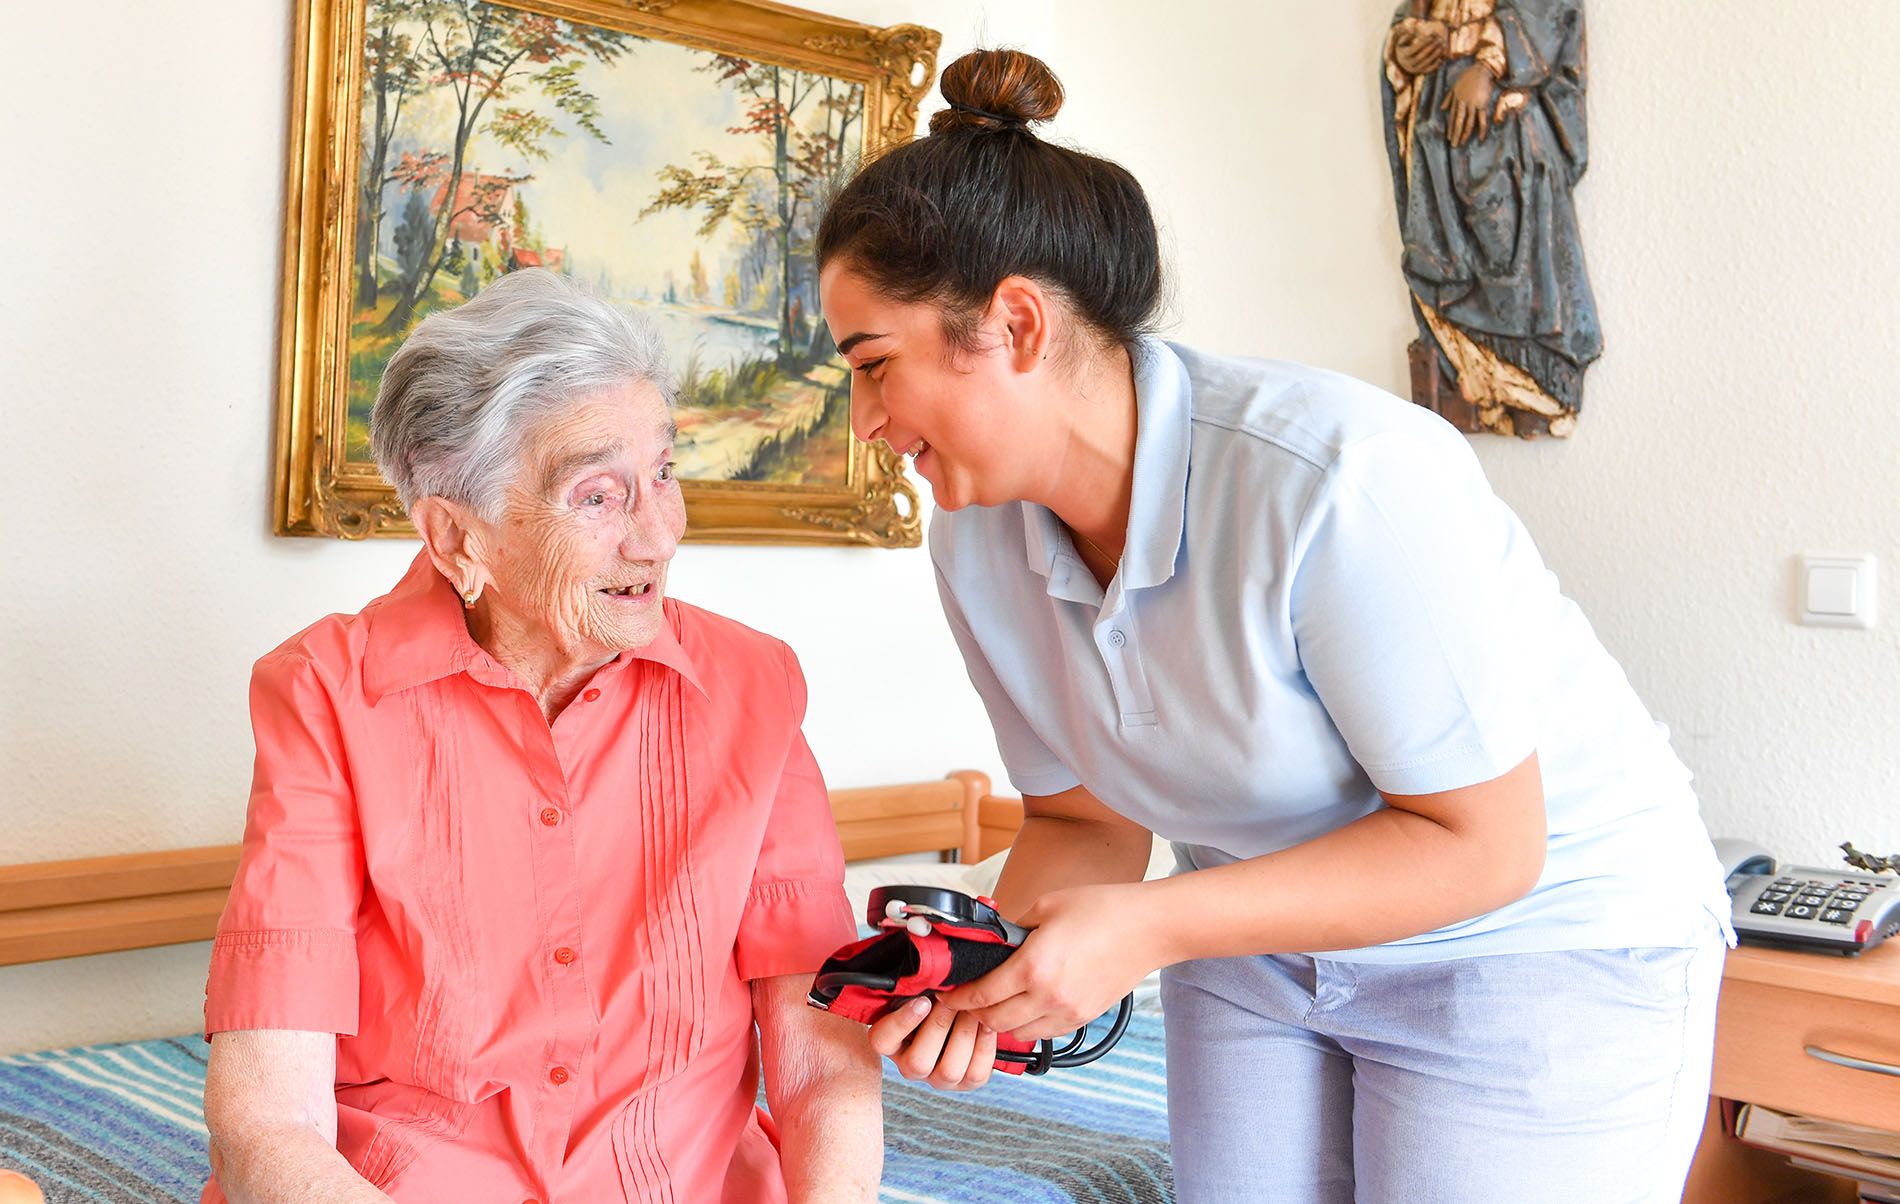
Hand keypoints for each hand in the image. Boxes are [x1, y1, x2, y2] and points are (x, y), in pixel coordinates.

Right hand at [868, 996, 998, 1090]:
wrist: (961, 1014)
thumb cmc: (935, 997)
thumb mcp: (919, 991)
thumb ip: (918, 988)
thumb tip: (930, 977)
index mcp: (890, 1042)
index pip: (882, 1041)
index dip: (901, 1024)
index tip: (922, 1001)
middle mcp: (911, 1067)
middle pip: (918, 1062)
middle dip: (941, 1025)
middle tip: (955, 999)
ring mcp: (938, 1078)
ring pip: (949, 1071)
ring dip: (964, 1035)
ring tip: (973, 1010)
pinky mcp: (966, 1083)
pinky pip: (976, 1073)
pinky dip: (985, 1046)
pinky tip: (987, 1024)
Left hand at [939, 882, 1163, 1042]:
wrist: (1147, 928)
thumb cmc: (1100, 909)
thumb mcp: (1046, 906)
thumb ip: (1014, 929)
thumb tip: (994, 942)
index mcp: (1033, 967)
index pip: (981, 995)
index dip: (957, 999)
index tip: (947, 995)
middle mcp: (1048, 997)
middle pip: (994, 1022)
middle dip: (974, 1013)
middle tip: (966, 1000)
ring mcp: (1068, 1012)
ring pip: (1018, 1034)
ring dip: (1001, 1023)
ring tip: (996, 1004)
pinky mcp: (1084, 1018)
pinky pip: (1045, 1032)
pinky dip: (1029, 1025)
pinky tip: (1027, 1007)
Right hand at [1393, 20, 1448, 75]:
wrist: (1403, 58)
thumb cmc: (1406, 44)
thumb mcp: (1404, 37)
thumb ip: (1409, 32)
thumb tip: (1415, 28)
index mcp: (1403, 55)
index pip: (1413, 49)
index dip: (1422, 43)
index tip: (1431, 36)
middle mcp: (1407, 64)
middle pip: (1420, 57)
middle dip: (1430, 48)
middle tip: (1439, 40)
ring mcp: (1414, 69)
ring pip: (1425, 63)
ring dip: (1434, 55)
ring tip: (1442, 46)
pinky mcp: (1420, 72)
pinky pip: (1428, 70)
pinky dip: (1435, 65)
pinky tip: (1441, 58)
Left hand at [1442, 61, 1497, 147]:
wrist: (1482, 70)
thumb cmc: (1468, 76)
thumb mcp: (1455, 86)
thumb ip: (1448, 98)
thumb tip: (1442, 108)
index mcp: (1456, 100)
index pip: (1452, 117)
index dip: (1451, 127)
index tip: (1449, 137)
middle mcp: (1463, 104)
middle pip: (1458, 122)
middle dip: (1455, 134)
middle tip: (1453, 145)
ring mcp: (1473, 105)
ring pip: (1468, 123)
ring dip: (1465, 134)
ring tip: (1462, 143)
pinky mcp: (1482, 105)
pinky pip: (1481, 120)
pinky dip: (1481, 130)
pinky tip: (1480, 138)